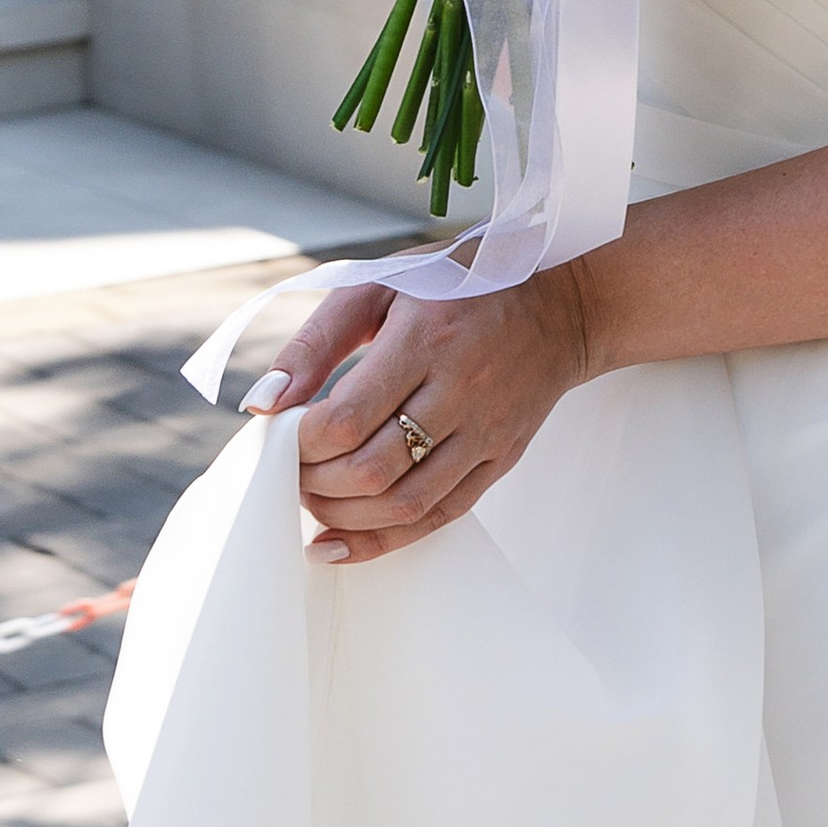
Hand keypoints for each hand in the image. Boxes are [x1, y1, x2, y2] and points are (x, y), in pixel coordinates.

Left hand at [241, 261, 598, 564]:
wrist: (564, 306)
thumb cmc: (461, 287)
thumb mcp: (383, 285)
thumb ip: (317, 341)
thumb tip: (263, 402)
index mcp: (426, 338)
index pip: (346, 419)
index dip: (300, 442)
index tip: (282, 434)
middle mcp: (462, 389)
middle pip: (371, 469)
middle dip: (314, 482)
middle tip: (291, 471)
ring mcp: (487, 431)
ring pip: (405, 503)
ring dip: (343, 515)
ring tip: (312, 502)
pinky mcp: (502, 459)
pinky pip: (441, 516)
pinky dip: (384, 539)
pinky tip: (340, 541)